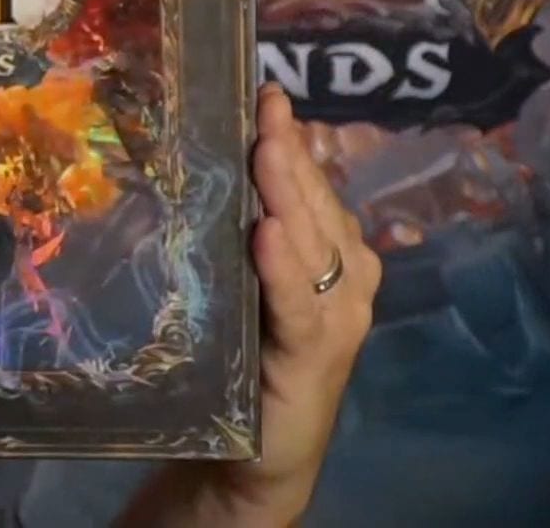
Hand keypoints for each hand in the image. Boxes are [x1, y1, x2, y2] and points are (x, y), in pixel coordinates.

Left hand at [121, 84, 380, 526]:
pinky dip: (283, 269)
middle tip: (267, 106)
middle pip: (315, 204)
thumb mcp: (243, 285)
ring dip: (289, 194)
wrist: (259, 456)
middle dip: (289, 155)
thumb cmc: (248, 360)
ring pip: (314, 243)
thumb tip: (203, 166)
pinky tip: (269, 235)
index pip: (310, 184)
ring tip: (269, 150)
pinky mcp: (315, 355)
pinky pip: (299, 304)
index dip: (290, 139)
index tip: (265, 93)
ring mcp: (337, 315)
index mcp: (332, 252)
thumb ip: (237, 232)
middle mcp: (345, 276)